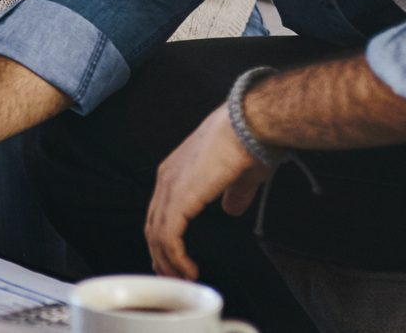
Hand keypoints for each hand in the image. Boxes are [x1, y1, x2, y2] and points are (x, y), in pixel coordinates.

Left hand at [144, 105, 272, 279]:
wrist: (253, 124)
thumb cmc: (252, 142)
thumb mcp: (241, 176)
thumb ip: (233, 194)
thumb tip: (231, 209)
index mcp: (176, 171)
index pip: (160, 212)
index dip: (165, 239)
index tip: (173, 259)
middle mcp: (166, 178)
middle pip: (153, 226)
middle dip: (162, 256)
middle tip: (173, 277)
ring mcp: (170, 187)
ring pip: (158, 235)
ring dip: (168, 263)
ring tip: (183, 280)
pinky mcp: (179, 197)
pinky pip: (168, 236)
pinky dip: (175, 257)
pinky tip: (187, 270)